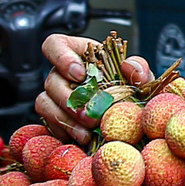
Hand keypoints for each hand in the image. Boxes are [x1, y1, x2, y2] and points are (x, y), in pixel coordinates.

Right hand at [34, 34, 151, 142]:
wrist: (128, 114)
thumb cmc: (130, 87)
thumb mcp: (139, 75)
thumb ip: (138, 67)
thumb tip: (129, 66)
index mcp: (78, 54)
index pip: (55, 45)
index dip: (61, 58)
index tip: (79, 74)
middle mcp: (62, 74)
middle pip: (51, 80)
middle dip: (68, 100)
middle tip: (89, 116)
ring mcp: (55, 97)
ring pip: (45, 104)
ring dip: (65, 120)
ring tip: (85, 134)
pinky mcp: (55, 118)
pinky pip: (50, 124)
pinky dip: (64, 133)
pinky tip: (81, 140)